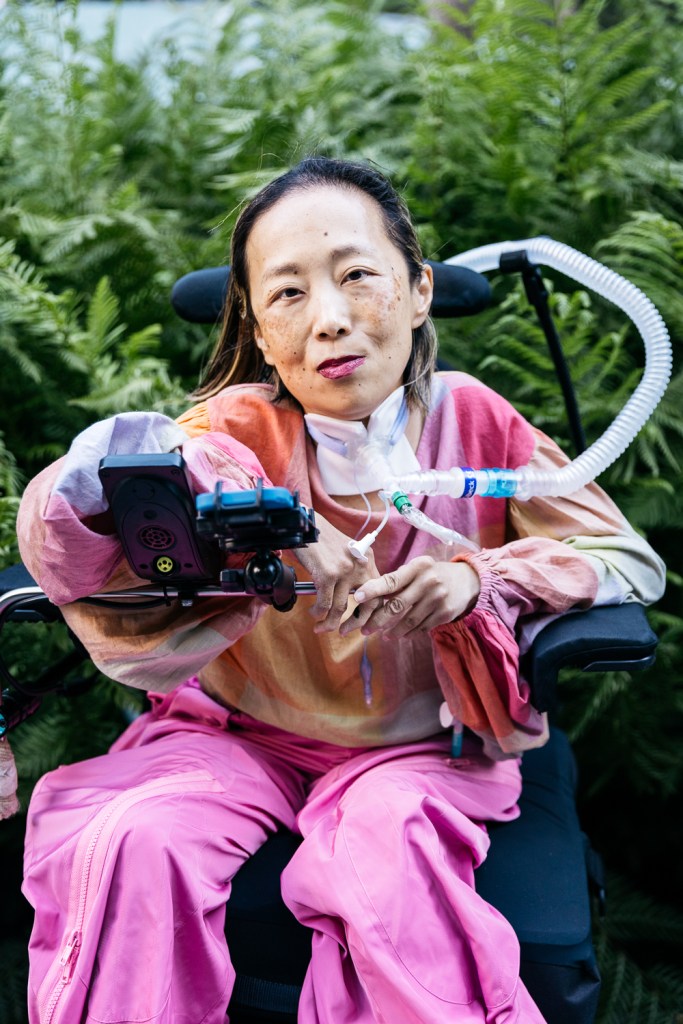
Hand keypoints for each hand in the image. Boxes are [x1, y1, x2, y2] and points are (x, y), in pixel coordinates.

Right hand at [294, 514, 381, 633]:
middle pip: (369, 604)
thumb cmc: (321, 538)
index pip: (380, 591)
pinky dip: (318, 613)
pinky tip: (314, 613)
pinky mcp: (328, 575)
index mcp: (368, 558)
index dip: (373, 611)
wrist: (305, 523)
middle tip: (345, 631)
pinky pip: (325, 603)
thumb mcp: (345, 551)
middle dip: (357, 623)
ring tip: (321, 627)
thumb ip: (352, 569)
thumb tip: (348, 595)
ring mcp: (345, 571)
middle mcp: (361, 565)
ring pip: (341, 608)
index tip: (364, 622)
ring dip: (330, 622)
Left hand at [343, 556, 479, 638]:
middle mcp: (428, 582)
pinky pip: (421, 627)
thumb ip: (398, 580)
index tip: (358, 597)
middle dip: (378, 619)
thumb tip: (369, 594)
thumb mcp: (418, 569)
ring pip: (408, 620)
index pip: (392, 580)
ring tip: (382, 635)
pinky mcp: (445, 613)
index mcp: (418, 567)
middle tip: (364, 629)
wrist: (468, 580)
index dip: (374, 589)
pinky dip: (409, 633)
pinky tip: (400, 635)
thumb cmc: (433, 574)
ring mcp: (438, 598)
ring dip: (392, 631)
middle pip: (397, 605)